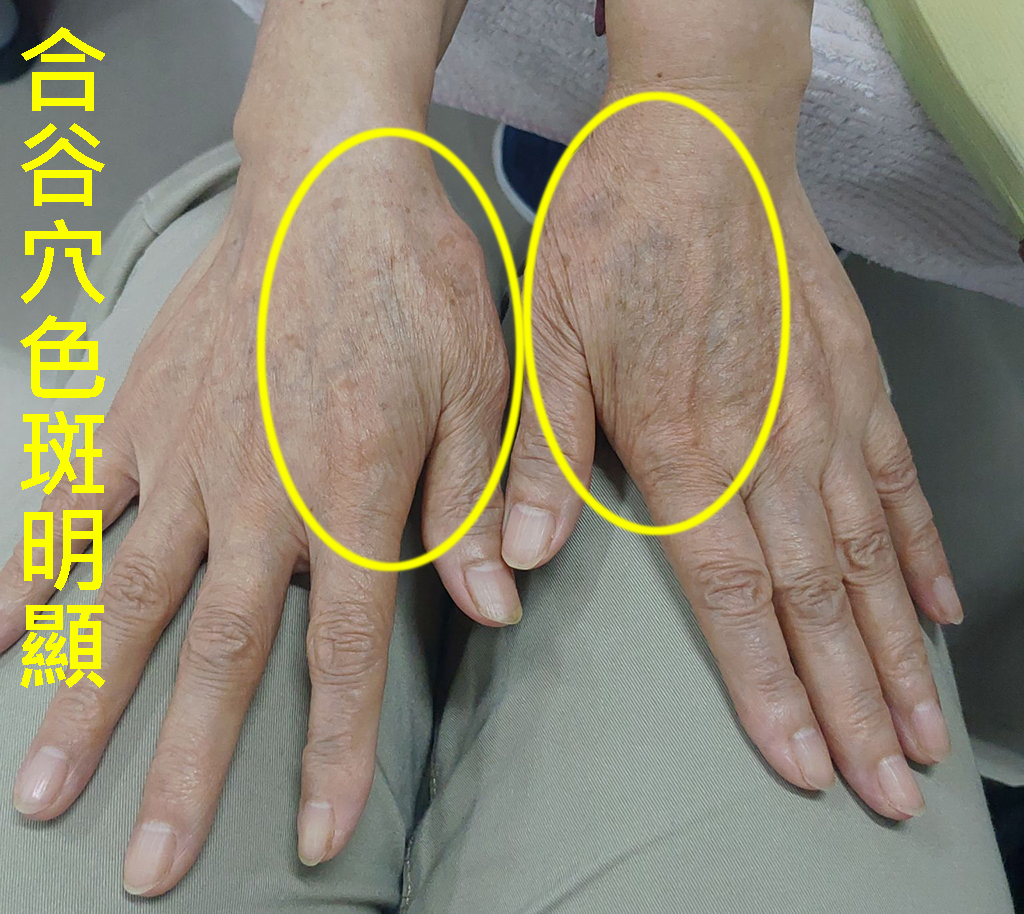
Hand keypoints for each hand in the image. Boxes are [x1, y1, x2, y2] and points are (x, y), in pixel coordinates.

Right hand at [1, 138, 516, 892]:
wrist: (335, 183)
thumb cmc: (420, 284)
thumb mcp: (483, 393)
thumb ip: (478, 507)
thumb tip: (497, 606)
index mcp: (353, 493)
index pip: (345, 653)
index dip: (339, 752)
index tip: (320, 839)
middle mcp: (260, 492)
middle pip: (223, 655)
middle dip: (189, 768)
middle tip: (147, 868)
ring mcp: (188, 452)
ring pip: (132, 596)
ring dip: (87, 698)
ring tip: (43, 790)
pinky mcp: (142, 408)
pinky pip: (76, 496)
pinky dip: (35, 562)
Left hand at [503, 84, 962, 819]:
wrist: (698, 130)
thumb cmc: (613, 229)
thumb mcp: (545, 338)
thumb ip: (541, 458)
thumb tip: (519, 562)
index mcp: (685, 442)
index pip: (732, 592)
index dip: (769, 687)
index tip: (805, 764)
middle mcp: (769, 440)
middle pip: (819, 596)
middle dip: (852, 703)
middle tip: (890, 789)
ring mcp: (824, 408)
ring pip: (874, 554)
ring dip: (899, 650)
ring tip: (924, 730)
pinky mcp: (851, 374)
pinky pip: (899, 478)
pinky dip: (923, 549)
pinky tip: (939, 605)